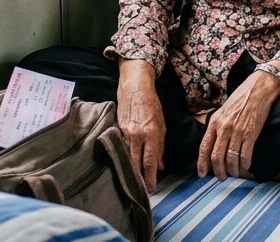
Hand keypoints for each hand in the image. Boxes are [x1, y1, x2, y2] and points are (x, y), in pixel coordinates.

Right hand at [116, 59, 166, 192]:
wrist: (134, 88)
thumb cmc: (151, 105)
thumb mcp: (161, 124)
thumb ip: (160, 146)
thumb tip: (160, 165)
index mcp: (152, 133)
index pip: (150, 161)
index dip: (150, 177)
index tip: (151, 188)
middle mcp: (138, 135)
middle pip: (136, 162)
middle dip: (139, 179)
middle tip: (141, 191)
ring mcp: (125, 133)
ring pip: (127, 157)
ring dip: (130, 170)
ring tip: (133, 182)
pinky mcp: (117, 130)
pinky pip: (121, 148)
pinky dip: (123, 158)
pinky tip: (124, 165)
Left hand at [197, 72, 279, 180]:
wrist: (259, 88)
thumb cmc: (241, 98)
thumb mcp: (223, 110)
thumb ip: (217, 126)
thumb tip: (212, 143)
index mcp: (215, 122)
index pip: (204, 147)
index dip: (202, 163)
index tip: (202, 174)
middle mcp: (224, 128)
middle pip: (217, 156)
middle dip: (218, 171)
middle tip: (221, 177)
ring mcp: (238, 131)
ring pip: (231, 158)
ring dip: (232, 170)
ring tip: (234, 174)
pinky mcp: (251, 133)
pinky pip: (245, 154)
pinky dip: (245, 163)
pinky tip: (246, 166)